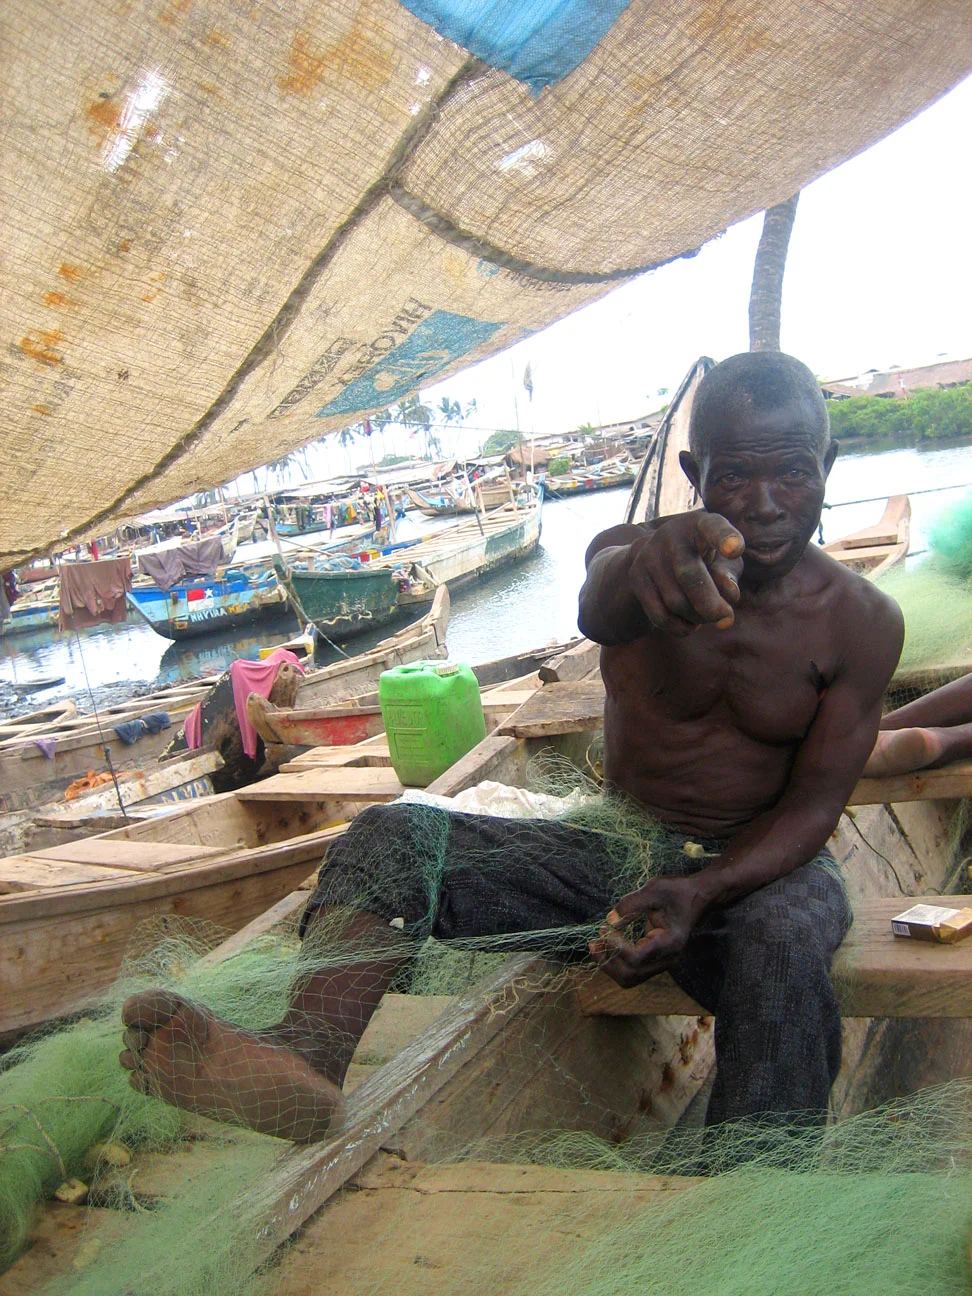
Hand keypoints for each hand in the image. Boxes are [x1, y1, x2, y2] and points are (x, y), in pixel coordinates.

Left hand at [589, 876, 702, 987]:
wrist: (698, 897)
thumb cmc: (677, 891)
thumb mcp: (655, 889)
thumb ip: (631, 904)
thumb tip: (609, 920)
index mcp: (670, 942)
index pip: (636, 958)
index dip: (616, 947)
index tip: (604, 930)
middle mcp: (667, 958)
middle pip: (631, 974)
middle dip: (608, 960)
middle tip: (594, 941)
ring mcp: (661, 961)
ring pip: (630, 977)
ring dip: (609, 965)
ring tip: (595, 946)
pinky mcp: (655, 959)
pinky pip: (632, 970)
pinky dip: (616, 962)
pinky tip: (606, 946)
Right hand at [629, 511, 743, 635]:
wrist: (656, 553)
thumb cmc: (700, 557)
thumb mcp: (719, 560)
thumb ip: (728, 575)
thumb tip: (730, 596)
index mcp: (699, 524)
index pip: (714, 528)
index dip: (725, 538)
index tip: (736, 549)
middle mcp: (671, 535)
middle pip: (690, 575)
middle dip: (710, 604)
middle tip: (725, 618)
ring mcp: (649, 555)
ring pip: (675, 601)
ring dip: (696, 618)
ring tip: (706, 618)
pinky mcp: (636, 576)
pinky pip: (659, 614)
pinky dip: (679, 627)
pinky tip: (689, 625)